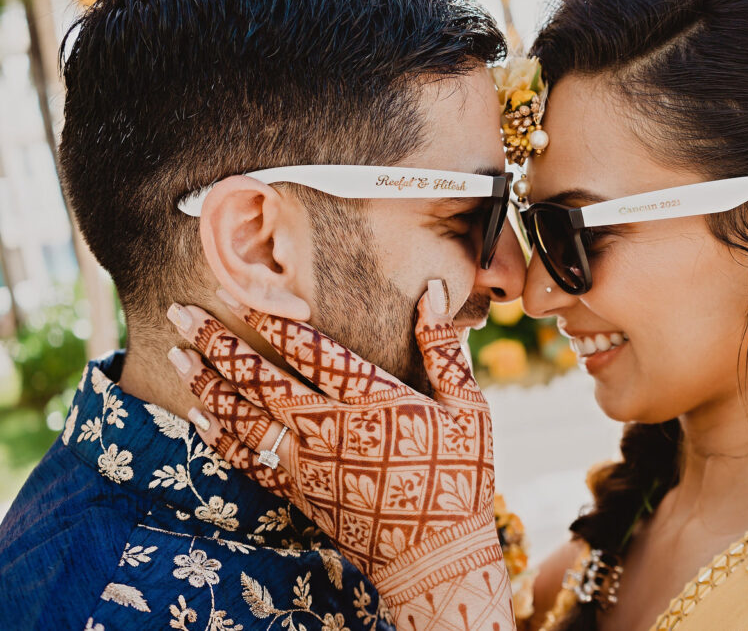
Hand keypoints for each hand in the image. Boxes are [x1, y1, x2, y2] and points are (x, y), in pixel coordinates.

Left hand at [166, 281, 512, 625]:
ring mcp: (309, 465)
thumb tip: (433, 290)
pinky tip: (195, 415)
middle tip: (181, 310)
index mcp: (374, 402)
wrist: (437, 558)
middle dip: (217, 342)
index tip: (236, 289)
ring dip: (206, 384)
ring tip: (177, 352)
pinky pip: (247, 462)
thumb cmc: (459, 477)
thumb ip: (444, 347)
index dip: (269, 317)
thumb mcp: (470, 408)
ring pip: (244, 418)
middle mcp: (331, 430)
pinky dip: (217, 438)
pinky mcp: (300, 494)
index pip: (310, 349)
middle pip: (261, 379)